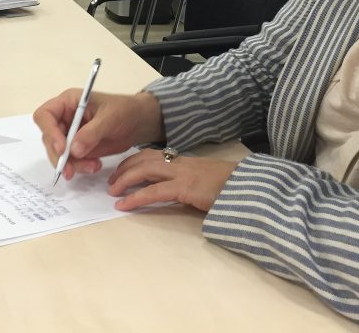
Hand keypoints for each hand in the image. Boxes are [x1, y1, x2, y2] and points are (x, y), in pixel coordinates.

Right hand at [33, 90, 163, 180]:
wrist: (137, 122)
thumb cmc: (124, 110)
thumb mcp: (110, 118)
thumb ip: (92, 132)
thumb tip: (74, 150)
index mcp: (68, 102)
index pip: (45, 115)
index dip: (49, 132)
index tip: (62, 149)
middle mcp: (65, 118)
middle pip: (49, 138)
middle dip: (59, 156)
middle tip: (71, 170)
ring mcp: (70, 134)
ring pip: (59, 153)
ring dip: (72, 164)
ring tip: (93, 166)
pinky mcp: (78, 148)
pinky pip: (71, 161)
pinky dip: (80, 167)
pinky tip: (95, 166)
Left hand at [108, 149, 237, 212]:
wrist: (247, 187)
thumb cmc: (228, 186)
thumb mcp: (203, 180)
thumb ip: (186, 182)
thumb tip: (171, 190)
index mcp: (183, 160)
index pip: (151, 154)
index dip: (133, 161)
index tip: (121, 170)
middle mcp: (179, 163)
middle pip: (143, 159)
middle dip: (124, 168)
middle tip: (111, 181)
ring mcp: (181, 174)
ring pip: (144, 171)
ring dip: (124, 180)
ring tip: (112, 192)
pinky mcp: (184, 188)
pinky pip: (153, 192)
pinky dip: (135, 198)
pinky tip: (123, 205)